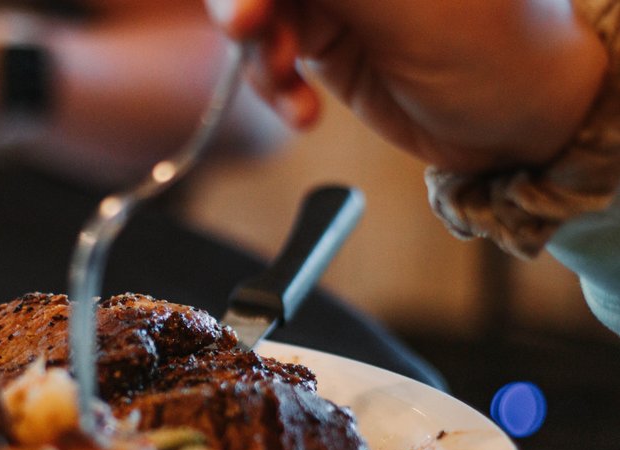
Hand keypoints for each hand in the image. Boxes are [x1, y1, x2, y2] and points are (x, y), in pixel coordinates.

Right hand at [206, 0, 606, 172]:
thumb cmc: (494, 41)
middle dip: (247, 6)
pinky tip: (302, 112)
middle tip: (246, 29)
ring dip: (261, 54)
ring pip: (258, 15)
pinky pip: (272, 60)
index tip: (247, 8)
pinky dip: (276, 88)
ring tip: (286, 83)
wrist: (520, 119)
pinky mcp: (325, 42)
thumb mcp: (404, 0)